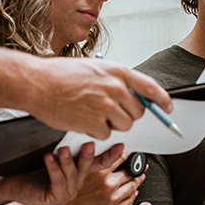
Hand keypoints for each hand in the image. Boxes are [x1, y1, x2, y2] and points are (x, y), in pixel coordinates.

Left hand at [0, 143, 122, 204]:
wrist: (11, 184)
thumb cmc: (30, 166)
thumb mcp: (53, 152)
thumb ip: (68, 143)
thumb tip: (80, 120)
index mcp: (79, 172)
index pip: (101, 163)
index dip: (112, 155)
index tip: (121, 144)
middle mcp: (76, 183)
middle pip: (89, 168)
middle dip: (89, 155)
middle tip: (90, 143)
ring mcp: (67, 192)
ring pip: (72, 174)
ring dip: (67, 161)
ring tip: (62, 149)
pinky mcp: (55, 198)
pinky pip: (57, 181)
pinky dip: (53, 168)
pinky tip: (49, 157)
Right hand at [25, 57, 171, 139]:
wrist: (36, 83)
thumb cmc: (60, 75)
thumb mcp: (94, 69)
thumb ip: (114, 80)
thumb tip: (131, 95)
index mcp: (117, 72)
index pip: (150, 87)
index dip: (162, 100)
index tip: (168, 108)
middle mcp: (115, 88)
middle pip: (138, 112)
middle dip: (127, 115)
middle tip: (109, 112)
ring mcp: (106, 106)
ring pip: (124, 125)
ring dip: (111, 124)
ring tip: (91, 113)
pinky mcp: (95, 123)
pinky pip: (106, 135)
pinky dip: (96, 132)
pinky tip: (82, 119)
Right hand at [56, 154, 143, 204]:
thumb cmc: (68, 188)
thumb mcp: (80, 169)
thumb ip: (97, 161)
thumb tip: (113, 152)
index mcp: (100, 171)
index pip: (121, 159)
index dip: (129, 155)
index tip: (134, 153)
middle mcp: (108, 184)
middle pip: (130, 172)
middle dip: (137, 167)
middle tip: (142, 164)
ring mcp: (112, 197)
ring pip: (132, 186)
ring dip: (138, 179)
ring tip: (141, 175)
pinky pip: (129, 200)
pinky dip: (133, 194)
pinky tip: (134, 191)